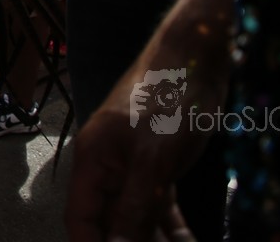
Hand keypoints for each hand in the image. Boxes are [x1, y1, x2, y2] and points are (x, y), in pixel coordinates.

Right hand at [66, 99, 196, 241]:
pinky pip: (159, 208)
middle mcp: (107, 168)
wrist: (197, 55)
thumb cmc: (169, 97)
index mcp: (93, 161)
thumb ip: (133, 207)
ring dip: (155, 241)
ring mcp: (132, 167)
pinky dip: (172, 229)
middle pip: (109, 223)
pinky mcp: (157, 166)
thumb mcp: (153, 158)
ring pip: (137, 219)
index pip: (81, 220)